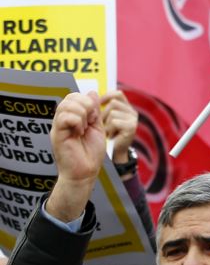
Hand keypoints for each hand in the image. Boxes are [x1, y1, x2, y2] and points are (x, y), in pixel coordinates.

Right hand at [47, 92, 105, 221]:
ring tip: (84, 128)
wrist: (86, 172)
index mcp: (72, 117)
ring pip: (66, 105)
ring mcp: (58, 127)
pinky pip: (64, 117)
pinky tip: (79, 132)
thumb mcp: (97, 127)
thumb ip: (94, 111)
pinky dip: (76, 121)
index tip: (94, 117)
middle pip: (70, 97)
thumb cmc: (91, 153)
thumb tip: (92, 92)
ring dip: (82, 114)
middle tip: (90, 121)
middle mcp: (63, 120)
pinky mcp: (57, 134)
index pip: (74, 96)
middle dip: (86, 105)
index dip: (88, 101)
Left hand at [100, 91, 137, 162]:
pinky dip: (109, 129)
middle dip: (104, 113)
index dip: (106, 97)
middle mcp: (132, 112)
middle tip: (103, 124)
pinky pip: (114, 122)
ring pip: (113, 113)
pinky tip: (111, 135)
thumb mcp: (104, 118)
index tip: (99, 104)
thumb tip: (92, 93)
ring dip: (106, 123)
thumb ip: (100, 106)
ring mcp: (133, 119)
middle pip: (113, 103)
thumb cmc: (107, 134)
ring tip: (108, 131)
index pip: (117, 94)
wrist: (114, 152)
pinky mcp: (131, 127)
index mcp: (126, 107)